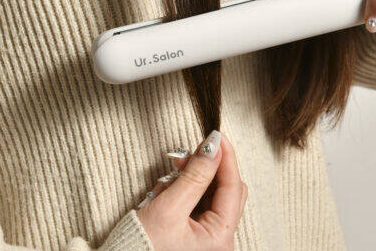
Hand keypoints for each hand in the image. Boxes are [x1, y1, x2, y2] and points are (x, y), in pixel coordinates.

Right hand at [136, 131, 247, 250]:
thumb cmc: (142, 247)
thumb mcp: (169, 207)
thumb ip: (195, 175)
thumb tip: (213, 147)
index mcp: (220, 238)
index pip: (233, 187)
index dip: (225, 157)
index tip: (216, 136)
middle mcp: (220, 239)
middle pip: (227, 190)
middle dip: (209, 168)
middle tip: (190, 153)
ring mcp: (209, 237)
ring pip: (213, 193)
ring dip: (196, 177)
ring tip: (175, 172)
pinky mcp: (196, 233)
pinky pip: (200, 203)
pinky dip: (188, 189)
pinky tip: (171, 187)